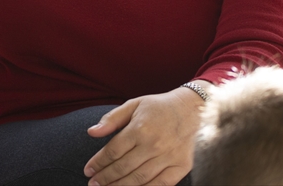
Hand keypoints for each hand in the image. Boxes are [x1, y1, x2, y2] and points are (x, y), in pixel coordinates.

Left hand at [84, 87, 204, 185]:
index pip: (113, 151)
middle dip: (105, 178)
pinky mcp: (181, 166)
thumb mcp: (134, 104)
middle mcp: (153, 144)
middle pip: (123, 167)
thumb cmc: (160, 106)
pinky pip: (160, 185)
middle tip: (93, 184)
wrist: (194, 108)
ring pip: (139, 179)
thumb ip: (112, 119)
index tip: (88, 170)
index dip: (98, 162)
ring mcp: (168, 157)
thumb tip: (91, 132)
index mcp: (140, 128)